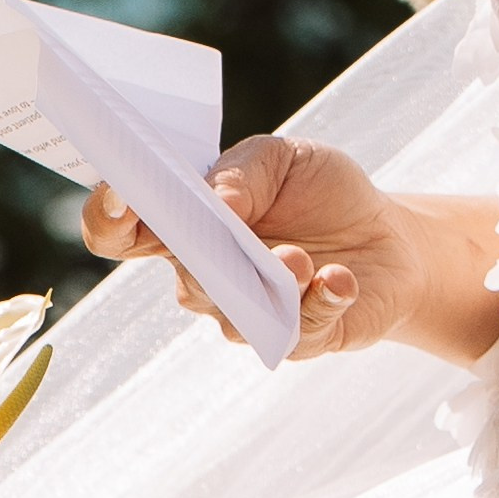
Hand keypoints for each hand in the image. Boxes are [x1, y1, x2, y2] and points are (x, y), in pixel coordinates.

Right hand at [82, 136, 427, 361]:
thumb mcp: (284, 159)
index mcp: (189, 226)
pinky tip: (339, 278)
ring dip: (268, 286)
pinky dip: (321, 300)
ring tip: (299, 259)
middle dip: (205, 259)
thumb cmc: (322, 193)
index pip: (121, 233)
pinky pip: (298, 331)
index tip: (120, 194)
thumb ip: (243, 172)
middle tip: (231, 231)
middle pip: (184, 280)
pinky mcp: (301, 338)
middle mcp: (208, 276)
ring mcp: (250, 313)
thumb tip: (217, 200)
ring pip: (234, 315)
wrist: (392, 237)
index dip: (106, 218)